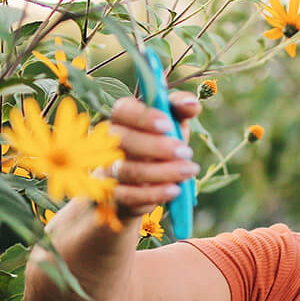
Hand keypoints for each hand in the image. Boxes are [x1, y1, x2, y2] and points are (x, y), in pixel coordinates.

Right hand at [107, 92, 200, 217]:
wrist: (147, 185)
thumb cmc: (160, 146)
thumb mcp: (173, 125)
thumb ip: (180, 109)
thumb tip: (191, 104)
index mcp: (123, 120)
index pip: (123, 110)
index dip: (143, 116)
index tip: (168, 124)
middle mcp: (109, 143)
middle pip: (123, 140)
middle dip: (156, 146)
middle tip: (186, 152)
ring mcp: (108, 171)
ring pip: (128, 170)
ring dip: (162, 172)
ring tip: (188, 171)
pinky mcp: (113, 196)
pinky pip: (129, 196)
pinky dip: (154, 194)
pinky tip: (174, 190)